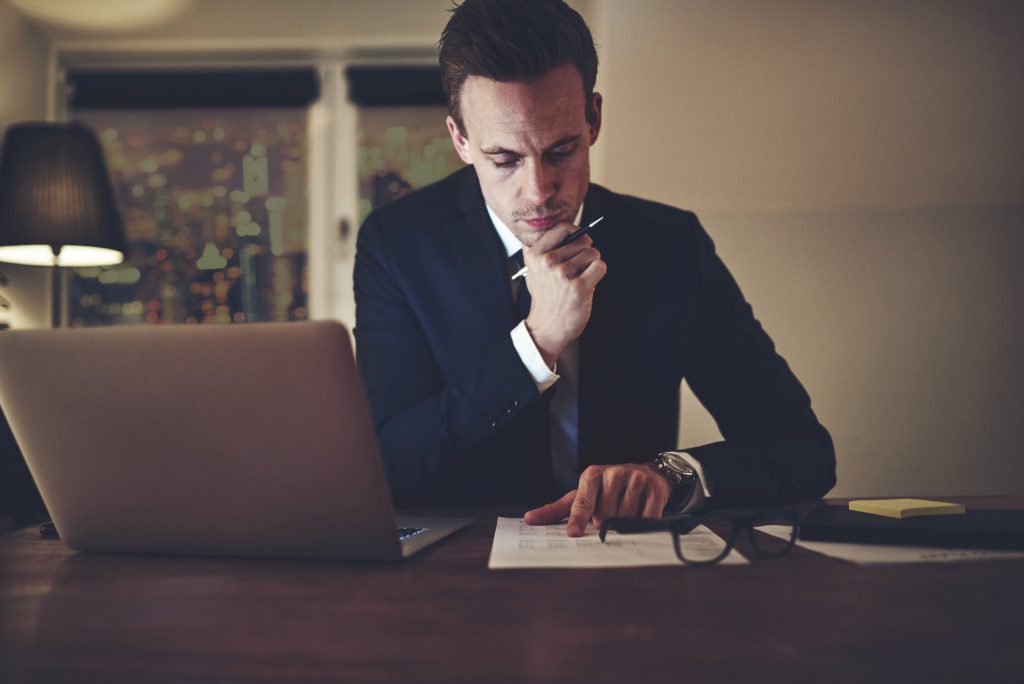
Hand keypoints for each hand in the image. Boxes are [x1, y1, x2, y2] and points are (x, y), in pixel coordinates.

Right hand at [523, 222, 606, 366]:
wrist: (547, 327)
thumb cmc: (546, 297)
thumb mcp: (536, 271)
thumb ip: (548, 250)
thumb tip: (575, 232)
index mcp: (535, 254)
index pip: (562, 228)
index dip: (577, 232)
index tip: (580, 242)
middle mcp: (547, 261)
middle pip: (582, 241)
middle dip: (586, 253)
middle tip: (578, 271)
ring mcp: (562, 273)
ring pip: (593, 253)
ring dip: (592, 265)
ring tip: (581, 279)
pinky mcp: (578, 286)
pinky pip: (600, 266)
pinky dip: (598, 274)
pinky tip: (588, 284)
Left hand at [523, 463, 672, 536]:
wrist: (647, 472)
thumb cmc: (608, 489)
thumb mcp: (582, 495)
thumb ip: (557, 509)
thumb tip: (529, 519)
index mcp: (592, 475)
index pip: (583, 502)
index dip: (578, 519)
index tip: (573, 534)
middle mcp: (614, 473)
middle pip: (605, 516)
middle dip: (606, 524)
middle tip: (610, 518)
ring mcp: (635, 479)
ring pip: (626, 518)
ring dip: (624, 526)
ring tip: (625, 516)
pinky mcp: (654, 488)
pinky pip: (647, 517)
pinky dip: (643, 524)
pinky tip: (642, 518)